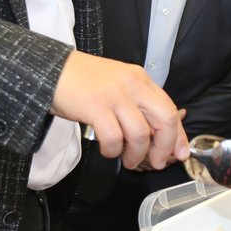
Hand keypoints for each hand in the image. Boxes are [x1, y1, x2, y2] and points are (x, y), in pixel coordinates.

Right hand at [53, 51, 187, 170]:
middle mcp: (132, 84)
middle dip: (164, 147)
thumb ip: (137, 105)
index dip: (179, 135)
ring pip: (140, 133)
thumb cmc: (81, 81)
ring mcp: (114, 94)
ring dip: (136, 154)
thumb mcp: (117, 85)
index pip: (170, 108)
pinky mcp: (95, 106)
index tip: (180, 153)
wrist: (49, 69)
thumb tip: (156, 135)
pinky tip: (108, 150)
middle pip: (165, 119)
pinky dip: (113, 151)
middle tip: (156, 161)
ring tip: (127, 159)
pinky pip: (114, 138)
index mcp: (140, 79)